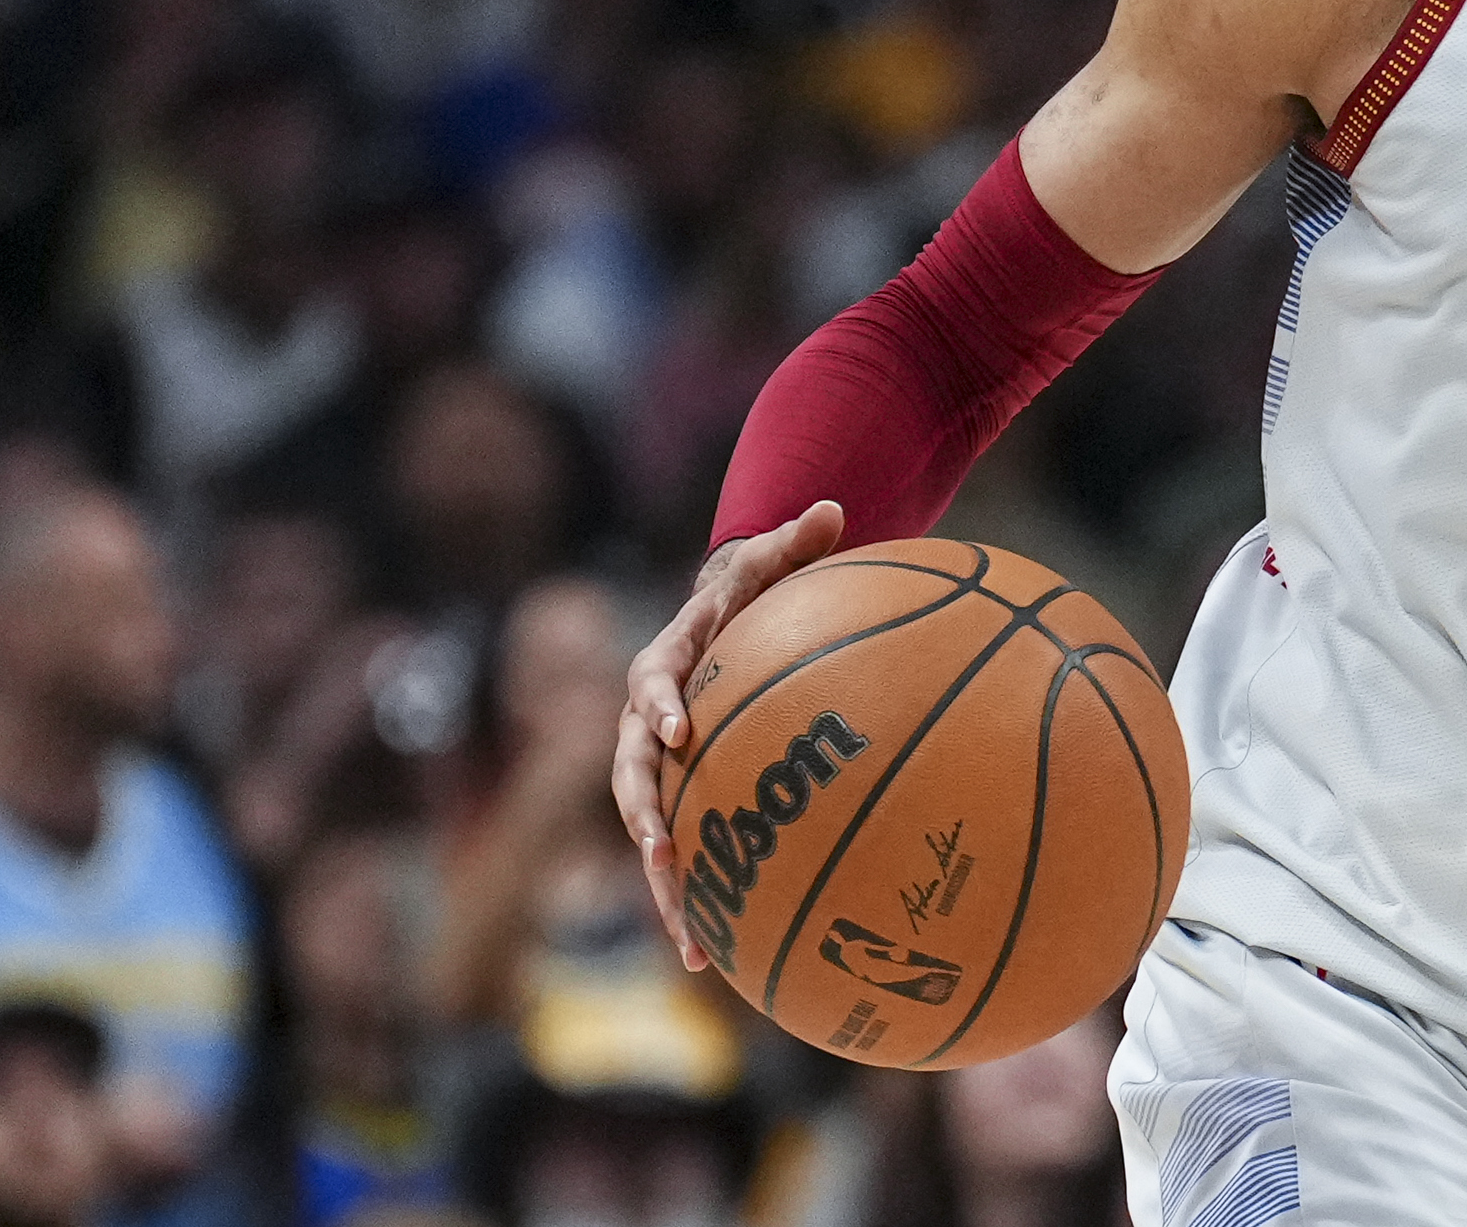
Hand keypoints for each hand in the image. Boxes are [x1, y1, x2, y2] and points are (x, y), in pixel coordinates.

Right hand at [613, 500, 843, 968]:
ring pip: (648, 831)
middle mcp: (646, 721)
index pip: (651, 680)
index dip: (658, 706)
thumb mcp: (773, 558)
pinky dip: (692, 902)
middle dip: (643, 814)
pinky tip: (717, 959)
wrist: (718, 620)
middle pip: (631, 773)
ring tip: (690, 941)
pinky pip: (681, 854)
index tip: (678, 732)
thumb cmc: (752, 588)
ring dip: (663, 884)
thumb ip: (797, 539)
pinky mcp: (680, 799)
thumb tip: (836, 508)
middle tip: (664, 851)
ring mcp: (657, 768)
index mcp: (666, 661)